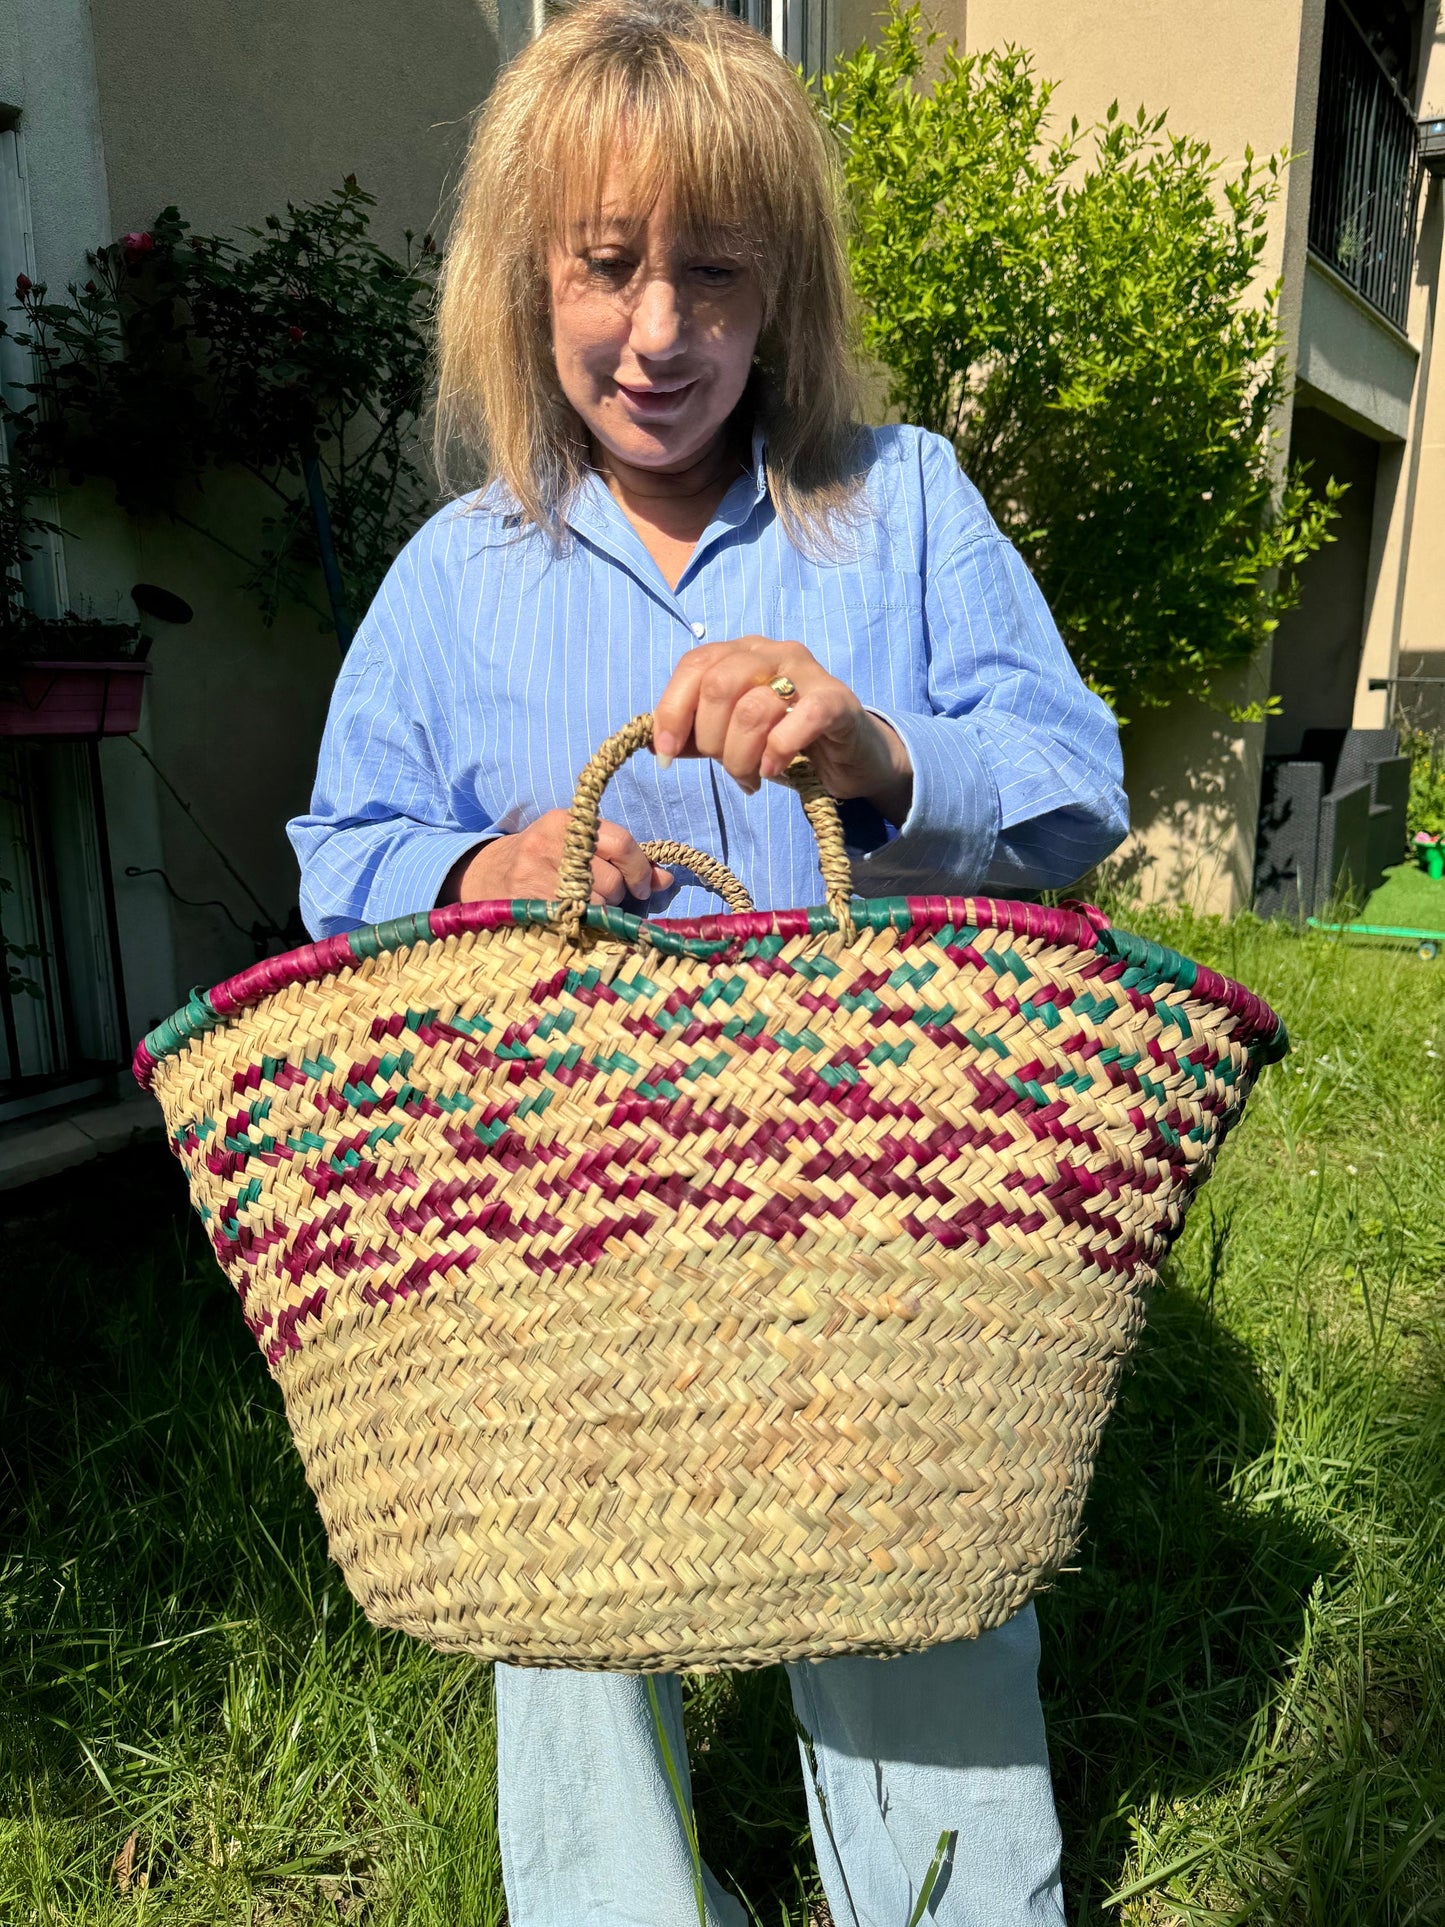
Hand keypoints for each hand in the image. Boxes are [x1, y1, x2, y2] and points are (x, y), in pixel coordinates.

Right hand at [437, 810, 672, 905]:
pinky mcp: (528, 905)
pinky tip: (571, 919)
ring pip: (596, 906)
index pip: (621, 843)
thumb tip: (666, 880)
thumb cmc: (545, 861)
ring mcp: (535, 876)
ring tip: (581, 906)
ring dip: (598, 913)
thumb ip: (625, 860)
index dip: (639, 869)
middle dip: (616, 895)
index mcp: (567, 822)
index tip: (642, 888)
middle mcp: (550, 845)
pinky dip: (582, 925)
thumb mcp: (579, 848)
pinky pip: (576, 923)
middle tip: (602, 897)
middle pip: (611, 881)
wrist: (486, 876)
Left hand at [652, 638, 912, 821]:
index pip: (693, 666)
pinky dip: (776, 752)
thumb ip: (695, 735)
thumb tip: (653, 741)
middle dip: (711, 739)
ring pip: (753, 708)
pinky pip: (797, 720)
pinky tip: (774, 770)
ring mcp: (806, 671)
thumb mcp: (732, 739)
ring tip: (751, 778)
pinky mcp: (836, 700)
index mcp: (740, 653)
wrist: (852, 758)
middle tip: (727, 767)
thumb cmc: (787, 744)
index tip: (666, 754)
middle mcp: (772, 651)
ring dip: (741, 756)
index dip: (672, 711)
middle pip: (719, 686)